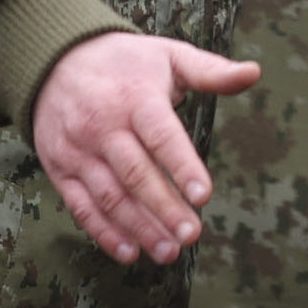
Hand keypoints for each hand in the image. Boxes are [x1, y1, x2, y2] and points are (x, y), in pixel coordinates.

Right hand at [30, 32, 260, 264]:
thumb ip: (210, 71)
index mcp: (135, 97)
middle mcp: (102, 125)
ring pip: (110, 196)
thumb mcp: (168, 55)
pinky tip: (130, 253)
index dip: (182, 166)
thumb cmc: (124, 61)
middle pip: (136, 173)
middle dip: (164, 208)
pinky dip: (104, 232)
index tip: (204, 195)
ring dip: (139, 227)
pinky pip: (81, 206)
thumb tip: (253, 73)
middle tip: (192, 235)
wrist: (54, 60)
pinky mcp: (60, 169)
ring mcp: (78, 150)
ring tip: (169, 252)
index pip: (161, 136)